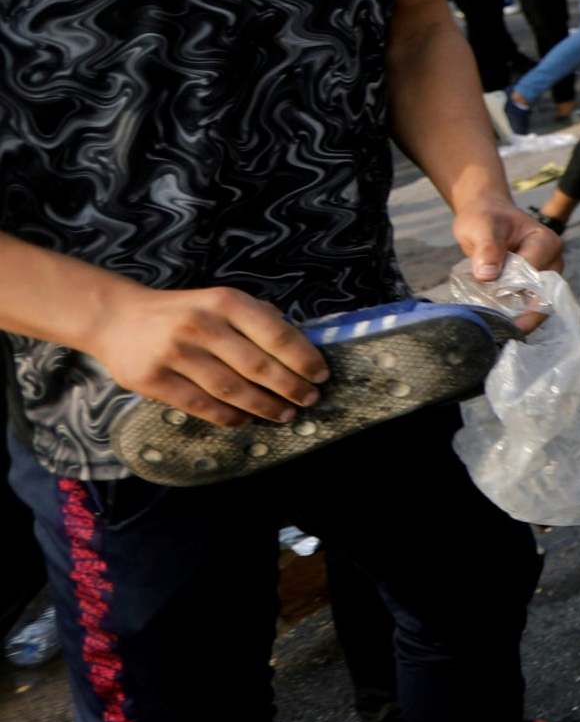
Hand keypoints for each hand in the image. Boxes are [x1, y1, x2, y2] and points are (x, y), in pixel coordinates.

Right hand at [89, 285, 327, 428]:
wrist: (117, 318)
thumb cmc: (183, 313)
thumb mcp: (220, 301)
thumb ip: (257, 319)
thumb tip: (302, 348)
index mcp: (225, 302)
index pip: (276, 334)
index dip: (304, 359)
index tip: (321, 376)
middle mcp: (201, 325)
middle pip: (258, 366)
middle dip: (290, 388)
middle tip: (308, 400)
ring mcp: (175, 353)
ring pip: (232, 390)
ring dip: (264, 407)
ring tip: (284, 414)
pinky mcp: (153, 379)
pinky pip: (201, 405)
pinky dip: (229, 417)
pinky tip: (246, 420)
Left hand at [454, 201, 564, 330]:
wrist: (485, 217)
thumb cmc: (485, 218)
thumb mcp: (481, 227)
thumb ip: (487, 248)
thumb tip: (488, 275)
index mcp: (546, 242)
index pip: (533, 272)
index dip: (512, 287)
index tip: (489, 298)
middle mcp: (552, 262)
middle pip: (543, 294)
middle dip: (521, 312)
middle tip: (497, 327)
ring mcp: (545, 277)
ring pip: (538, 305)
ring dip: (518, 316)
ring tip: (496, 328)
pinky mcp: (534, 288)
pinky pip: (529, 307)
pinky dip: (514, 315)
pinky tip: (497, 323)